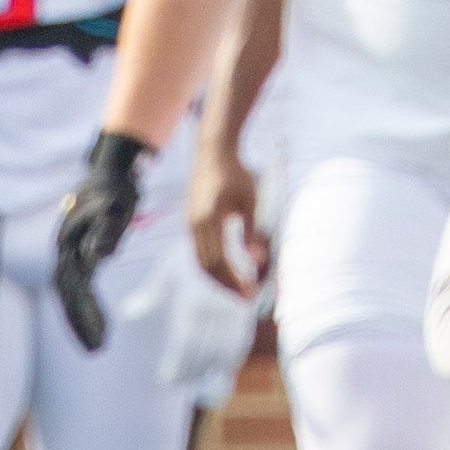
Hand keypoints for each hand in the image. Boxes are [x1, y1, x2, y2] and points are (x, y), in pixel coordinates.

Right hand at [53, 131, 150, 353]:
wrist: (113, 171)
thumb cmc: (117, 190)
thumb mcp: (116, 208)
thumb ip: (107, 231)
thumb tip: (99, 256)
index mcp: (69, 244)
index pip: (72, 288)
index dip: (81, 314)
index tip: (97, 337)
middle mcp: (65, 251)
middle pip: (68, 295)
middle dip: (81, 323)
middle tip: (97, 349)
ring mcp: (72, 253)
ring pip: (72, 294)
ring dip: (83, 319)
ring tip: (99, 345)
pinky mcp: (82, 254)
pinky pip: (82, 286)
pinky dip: (90, 306)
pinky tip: (101, 325)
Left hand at [129, 249, 260, 395]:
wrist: (224, 236)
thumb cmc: (190, 254)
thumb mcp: (166, 270)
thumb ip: (149, 294)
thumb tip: (127, 313)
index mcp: (192, 303)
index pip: (185, 344)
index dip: (177, 365)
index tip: (168, 379)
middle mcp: (214, 310)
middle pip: (202, 351)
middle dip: (191, 370)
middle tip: (181, 383)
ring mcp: (234, 311)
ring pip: (223, 349)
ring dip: (210, 368)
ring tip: (199, 379)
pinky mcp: (247, 310)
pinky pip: (242, 340)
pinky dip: (233, 357)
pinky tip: (224, 367)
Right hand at [187, 144, 270, 296]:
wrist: (213, 152)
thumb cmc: (235, 174)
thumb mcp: (249, 201)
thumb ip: (251, 231)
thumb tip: (258, 259)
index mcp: (208, 220)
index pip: (220, 261)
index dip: (235, 279)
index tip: (252, 292)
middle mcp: (194, 225)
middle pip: (207, 267)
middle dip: (227, 285)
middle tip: (248, 297)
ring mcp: (190, 224)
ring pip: (201, 262)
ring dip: (219, 278)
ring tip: (239, 288)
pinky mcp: (192, 222)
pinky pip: (199, 251)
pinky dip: (214, 265)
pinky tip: (230, 270)